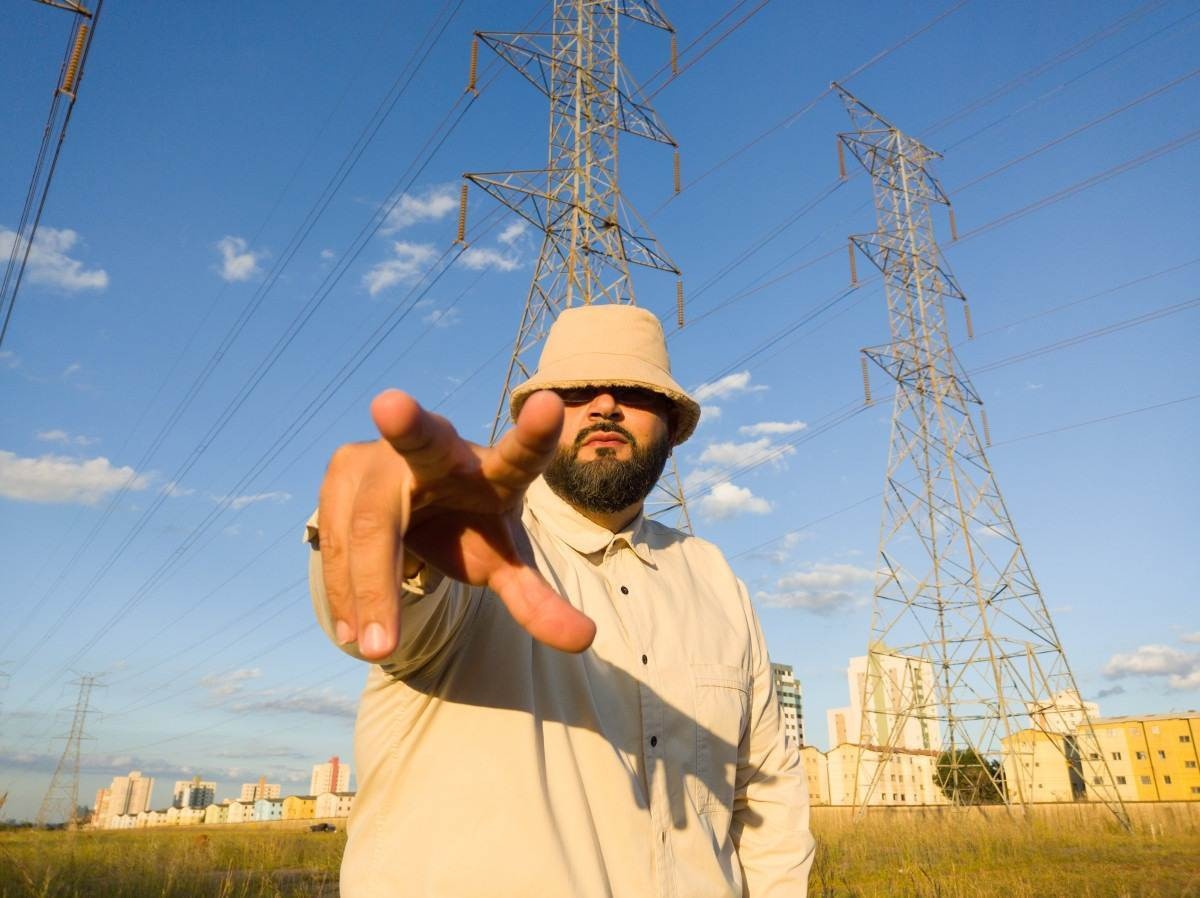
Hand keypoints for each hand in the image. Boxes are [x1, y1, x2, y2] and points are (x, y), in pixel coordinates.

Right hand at [317, 388, 595, 660]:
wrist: (415, 503)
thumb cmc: (469, 528)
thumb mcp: (503, 562)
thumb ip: (535, 600)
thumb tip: (585, 641)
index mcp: (494, 470)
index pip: (522, 456)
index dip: (536, 435)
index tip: (550, 404)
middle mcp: (439, 448)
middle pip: (421, 444)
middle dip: (407, 424)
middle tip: (391, 404)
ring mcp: (385, 453)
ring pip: (369, 524)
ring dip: (369, 588)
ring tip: (378, 648)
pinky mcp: (343, 469)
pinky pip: (336, 540)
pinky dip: (345, 592)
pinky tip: (353, 633)